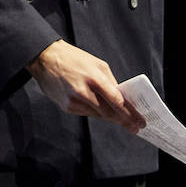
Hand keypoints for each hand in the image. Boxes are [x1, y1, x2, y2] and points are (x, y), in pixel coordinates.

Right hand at [26, 40, 145, 131]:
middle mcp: (83, 92)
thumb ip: (110, 81)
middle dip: (124, 121)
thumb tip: (121, 98)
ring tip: (120, 118)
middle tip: (135, 127)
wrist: (45, 59)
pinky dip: (94, 111)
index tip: (140, 122)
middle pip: (109, 113)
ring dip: (109, 116)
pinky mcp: (66, 107)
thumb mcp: (97, 64)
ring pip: (98, 115)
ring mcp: (74, 101)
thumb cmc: (74, 58)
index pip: (116, 101)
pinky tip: (97, 107)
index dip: (130, 113)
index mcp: (94, 78)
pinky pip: (86, 113)